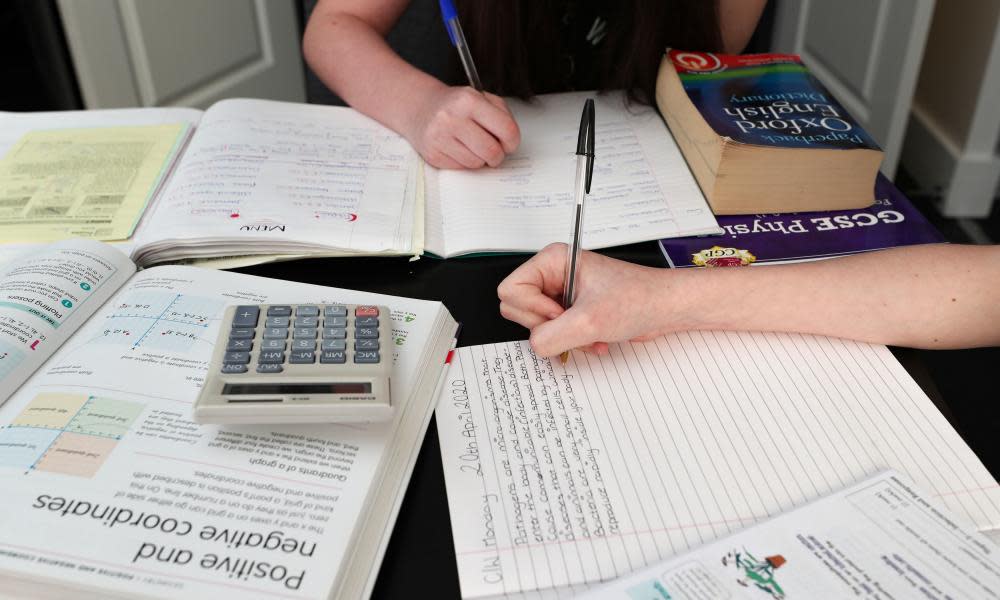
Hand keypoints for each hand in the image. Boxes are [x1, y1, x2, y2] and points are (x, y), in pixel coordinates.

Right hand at [404, 85, 519, 168]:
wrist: (421, 108)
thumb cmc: (455, 105)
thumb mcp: (481, 98)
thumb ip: (501, 115)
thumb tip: (510, 141)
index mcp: (469, 100)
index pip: (506, 129)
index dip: (513, 141)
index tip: (510, 143)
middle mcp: (452, 118)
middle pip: (492, 151)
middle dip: (498, 155)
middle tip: (494, 150)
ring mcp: (440, 138)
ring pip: (476, 163)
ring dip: (480, 158)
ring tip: (472, 145)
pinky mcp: (433, 154)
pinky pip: (461, 168)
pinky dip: (465, 161)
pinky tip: (458, 148)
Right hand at [498, 244, 687, 357]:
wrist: (664, 308)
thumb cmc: (638, 299)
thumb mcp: (589, 321)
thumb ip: (551, 336)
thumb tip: (535, 346)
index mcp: (552, 261)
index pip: (510, 290)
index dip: (533, 309)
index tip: (561, 312)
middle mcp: (552, 275)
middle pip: (518, 309)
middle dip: (548, 327)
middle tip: (574, 323)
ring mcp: (560, 294)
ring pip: (536, 326)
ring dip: (563, 338)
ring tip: (590, 334)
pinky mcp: (570, 312)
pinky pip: (553, 334)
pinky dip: (572, 343)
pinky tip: (595, 339)